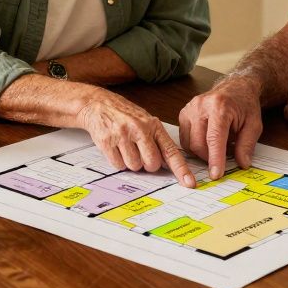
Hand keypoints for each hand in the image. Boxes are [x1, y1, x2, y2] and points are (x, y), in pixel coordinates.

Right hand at [76, 91, 196, 187]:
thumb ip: (157, 140)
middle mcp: (140, 129)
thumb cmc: (125, 114)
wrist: (98, 104)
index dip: (181, 169)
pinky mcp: (107, 142)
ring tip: (125, 147)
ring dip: (131, 162)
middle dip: (147, 164)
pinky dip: (118, 161)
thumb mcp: (146, 121)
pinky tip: (116, 148)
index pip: (171, 151)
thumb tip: (168, 164)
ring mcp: (123, 135)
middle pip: (152, 164)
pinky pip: (118, 165)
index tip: (189, 183)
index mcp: (153, 125)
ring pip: (134, 167)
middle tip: (140, 152)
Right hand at [178, 75, 263, 180]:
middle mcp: (201, 106)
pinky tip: (207, 142)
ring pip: (189, 143)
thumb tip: (242, 164)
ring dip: (202, 152)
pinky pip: (185, 138)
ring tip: (217, 146)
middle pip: (198, 143)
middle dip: (209, 158)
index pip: (214, 138)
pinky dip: (195, 146)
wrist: (236, 88)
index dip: (215, 158)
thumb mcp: (254, 125)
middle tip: (223, 159)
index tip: (216, 174)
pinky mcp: (184, 113)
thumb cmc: (245, 105)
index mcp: (220, 107)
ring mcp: (190, 108)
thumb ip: (247, 145)